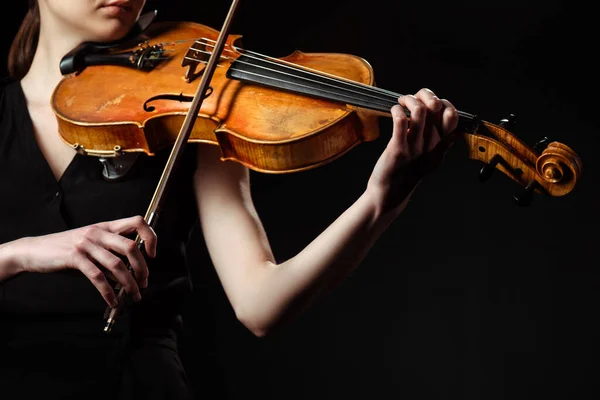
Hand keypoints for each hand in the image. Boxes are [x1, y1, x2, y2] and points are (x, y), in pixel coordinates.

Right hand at [15, 215, 156, 306]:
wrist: (33, 251)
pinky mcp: (74, 257)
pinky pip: (98, 277)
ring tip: (133, 295)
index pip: (137, 222)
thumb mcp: (91, 248)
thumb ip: (110, 257)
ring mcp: (86, 244)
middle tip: (144, 282)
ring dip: (129, 284)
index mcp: (106, 227)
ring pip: (117, 265)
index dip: (150, 236)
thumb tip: (129, 276)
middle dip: (142, 268)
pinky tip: (112, 301)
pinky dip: (108, 292)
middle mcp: (98, 232)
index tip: (152, 255)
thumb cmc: (65, 251)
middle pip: (131, 246)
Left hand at [366, 88, 458, 212]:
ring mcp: (415, 148)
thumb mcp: (430, 161)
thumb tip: (453, 130)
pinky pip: (400, 121)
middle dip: (425, 94)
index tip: (429, 103)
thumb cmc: (407, 174)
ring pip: (420, 111)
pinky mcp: (397, 150)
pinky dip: (397, 110)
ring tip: (402, 102)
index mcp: (441, 146)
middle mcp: (431, 146)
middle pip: (437, 108)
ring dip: (410, 99)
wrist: (389, 195)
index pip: (452, 116)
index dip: (443, 103)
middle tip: (413, 98)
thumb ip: (442, 145)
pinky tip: (394, 111)